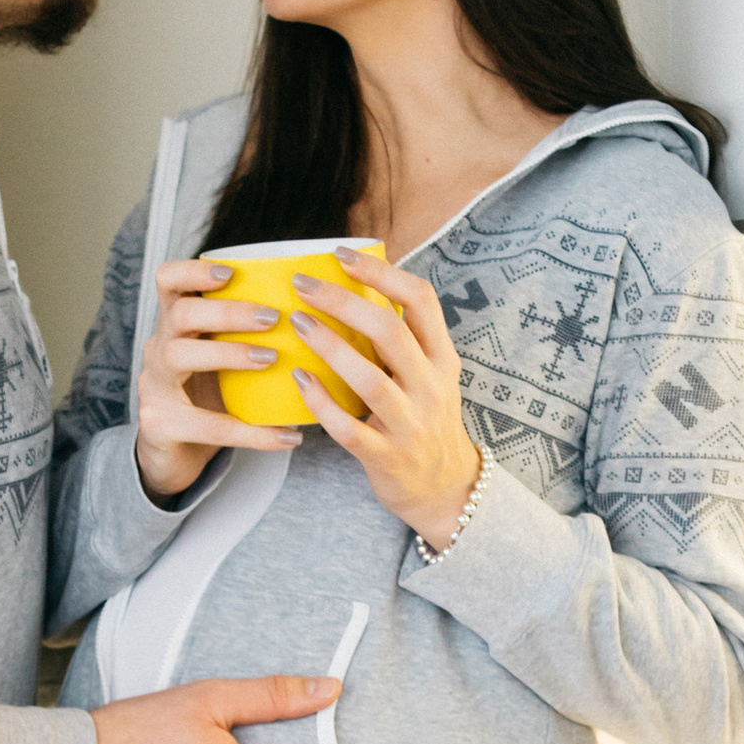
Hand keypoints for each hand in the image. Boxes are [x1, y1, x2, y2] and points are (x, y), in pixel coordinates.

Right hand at [134, 256, 302, 503]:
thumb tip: (321, 316)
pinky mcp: (160, 427)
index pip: (169, 281)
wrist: (174, 460)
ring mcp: (153, 388)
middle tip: (273, 317)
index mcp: (174, 327)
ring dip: (229, 352)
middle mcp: (157, 350)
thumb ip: (250, 337)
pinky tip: (287, 436)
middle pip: (180, 314)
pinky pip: (208, 425)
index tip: (231, 272)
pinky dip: (252, 432)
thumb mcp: (222, 362)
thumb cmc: (209, 401)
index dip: (194, 271)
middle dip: (228, 311)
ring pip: (179, 355)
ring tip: (271, 358)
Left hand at [287, 253, 483, 548]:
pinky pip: (349, 428)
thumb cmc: (424, 419)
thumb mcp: (429, 375)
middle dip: (343, 301)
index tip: (341, 255)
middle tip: (303, 285)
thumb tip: (353, 286)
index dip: (381, 272)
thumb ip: (401, 338)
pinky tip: (299, 380)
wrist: (446, 488)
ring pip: (370, 378)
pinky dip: (321, 403)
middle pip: (390, 331)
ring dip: (329, 347)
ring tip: (297, 323)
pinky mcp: (386, 456)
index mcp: (441, 357)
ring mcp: (410, 424)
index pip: (421, 300)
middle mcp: (431, 386)